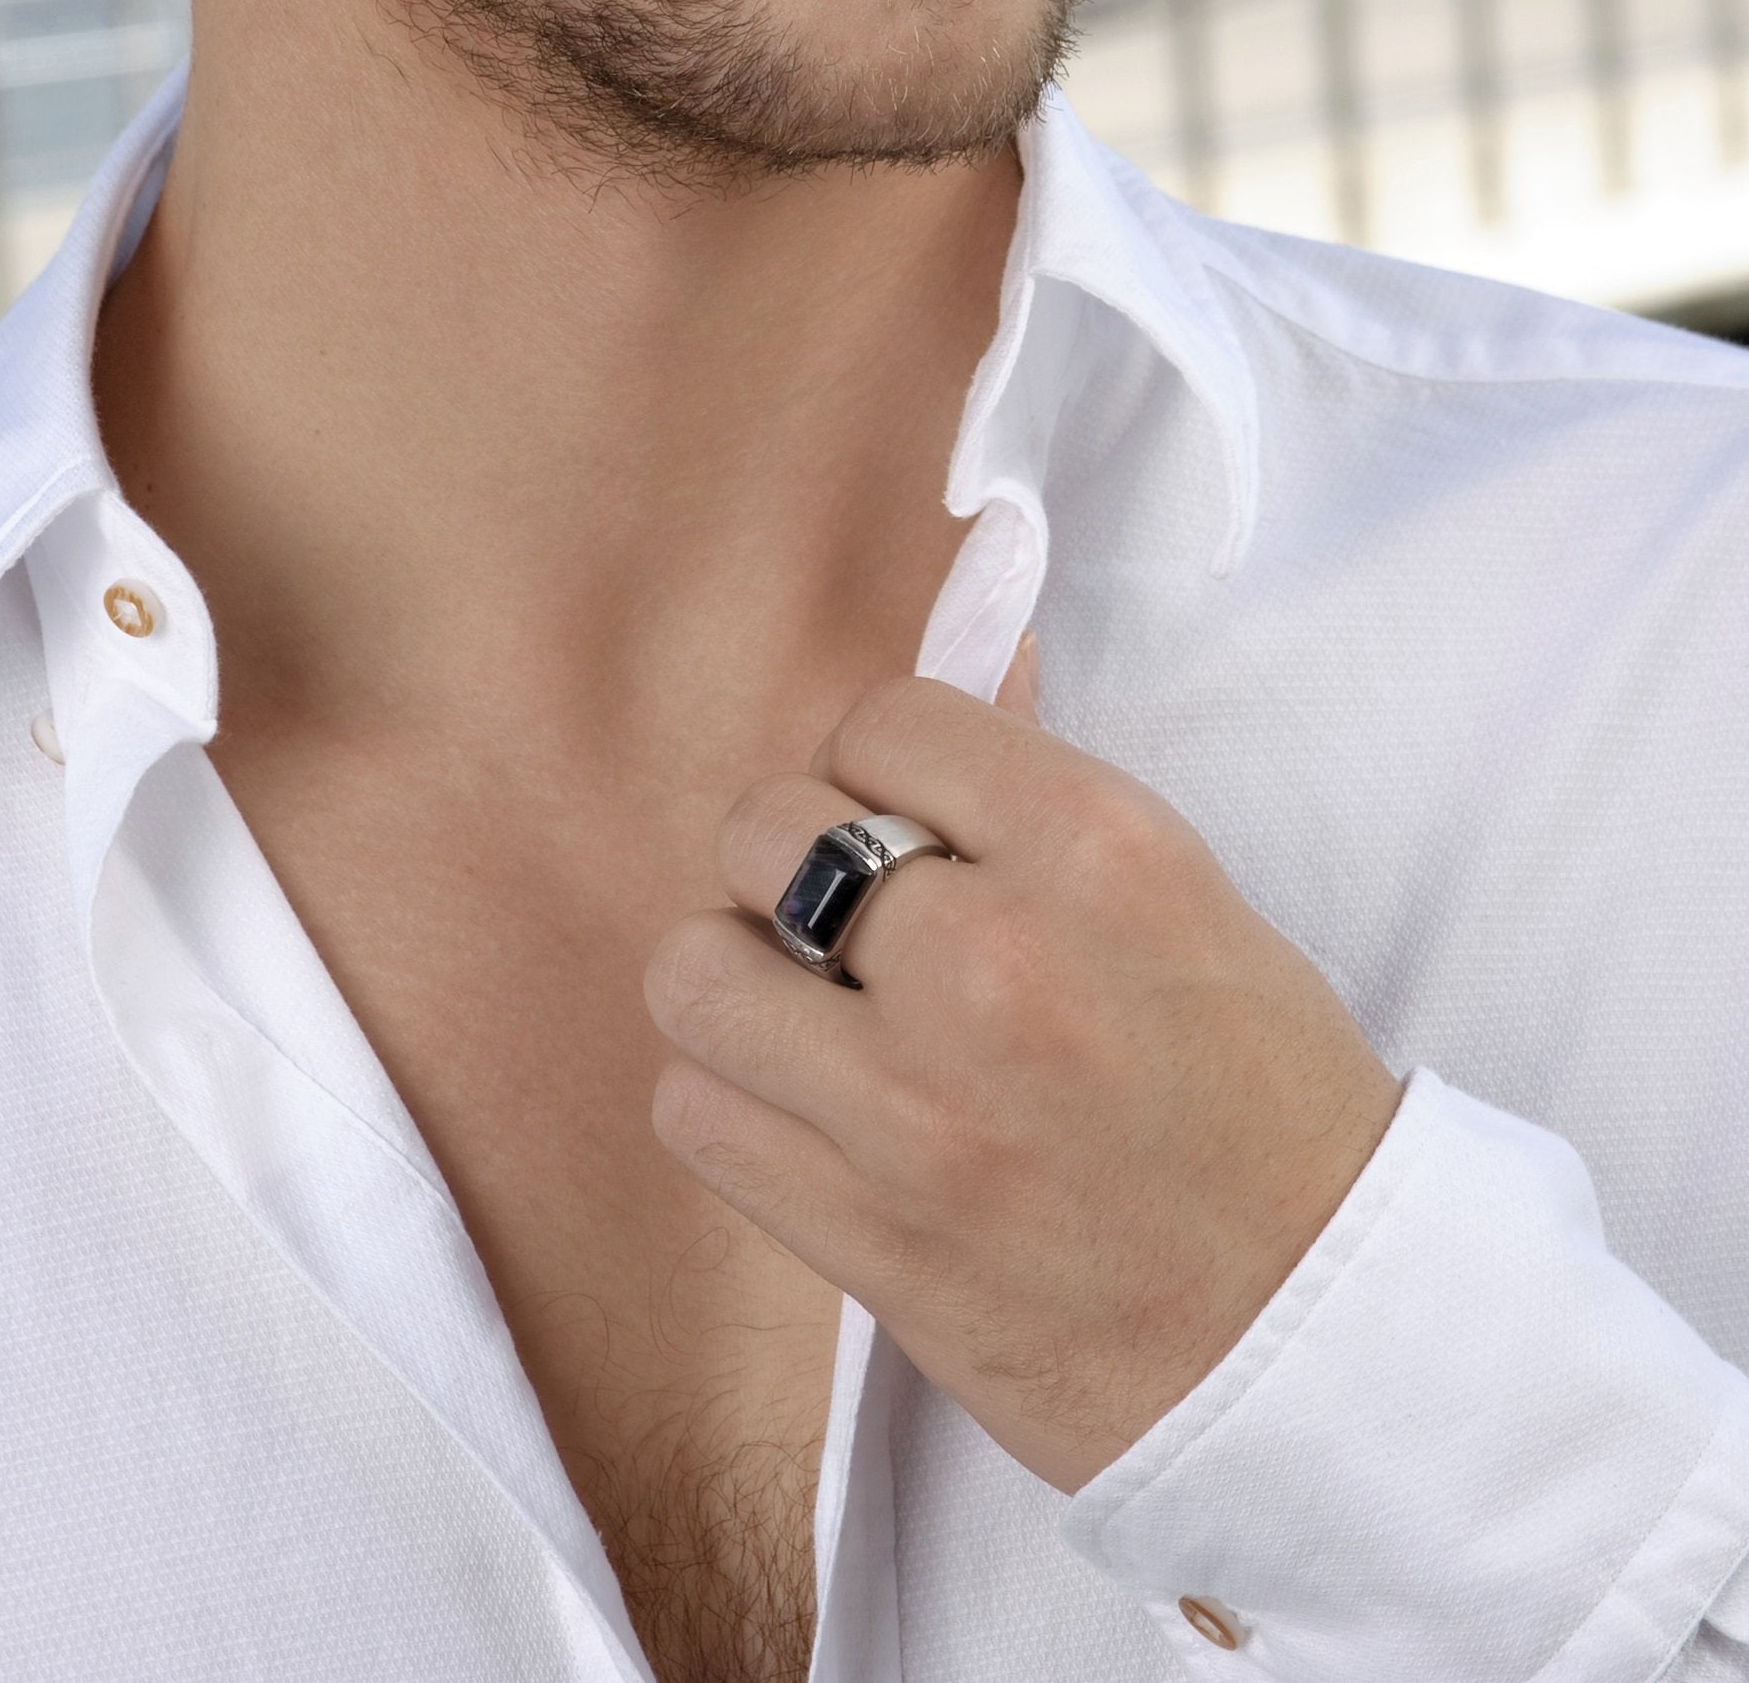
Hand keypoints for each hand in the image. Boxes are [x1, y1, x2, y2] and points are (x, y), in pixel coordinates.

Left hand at [641, 631, 1406, 1494]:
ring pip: (692, 970)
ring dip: (737, 982)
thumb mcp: (1184, 902)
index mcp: (1100, 852)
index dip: (878, 769)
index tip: (902, 827)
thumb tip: (976, 670)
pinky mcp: (860, 1231)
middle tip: (850, 926)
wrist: (1311, 1333)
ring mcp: (914, 1106)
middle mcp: (995, 960)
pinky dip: (729, 1100)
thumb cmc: (1265, 1108)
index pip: (883, 718)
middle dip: (791, 862)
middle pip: (761, 827)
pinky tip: (803, 1113)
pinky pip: (692, 1111)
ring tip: (803, 1017)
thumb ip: (1041, 796)